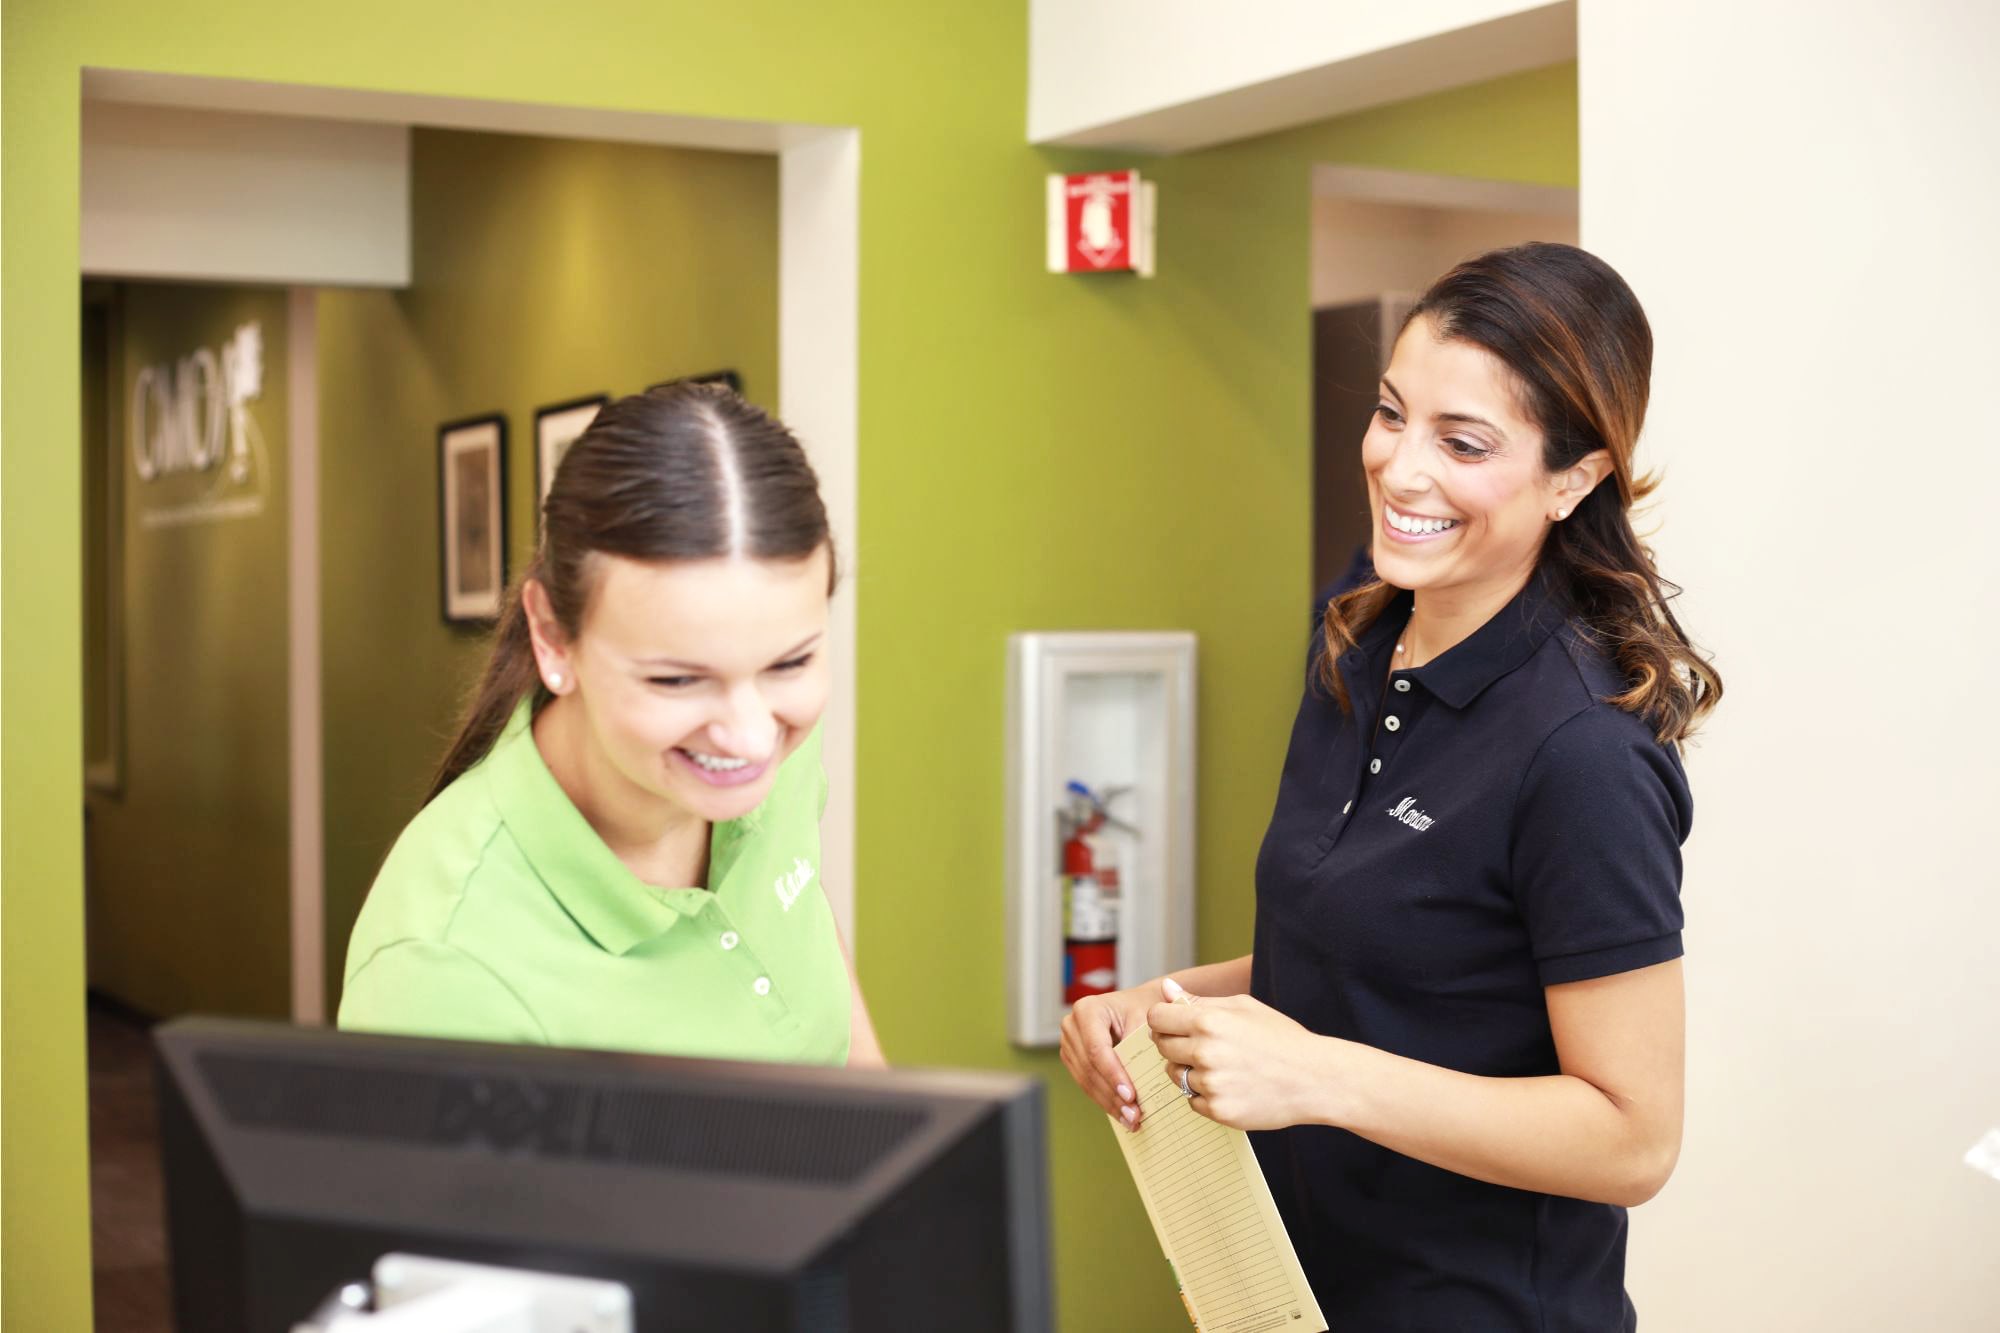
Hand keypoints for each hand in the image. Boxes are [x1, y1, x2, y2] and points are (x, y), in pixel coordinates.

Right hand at [1059, 978, 1163, 1129]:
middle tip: (1134, 1115)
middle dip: (1112, 1095)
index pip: (1097, 1049)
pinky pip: (1086, 1084)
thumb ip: (1146, 1039)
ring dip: (1109, 1103)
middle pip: (1089, 1068)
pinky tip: (1122, 1114)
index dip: (1112, 1075)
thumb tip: (1150, 1067)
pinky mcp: (1074, 1059)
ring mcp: (1070, 1043)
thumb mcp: (1149, 1016)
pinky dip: (1105, 1100)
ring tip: (1131, 1120)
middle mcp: (1072, 1025)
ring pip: (1086, 1081)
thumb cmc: (1146, 1007)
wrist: (1140, 1003)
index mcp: (1088, 1009)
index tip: (1130, 1095)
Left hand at [1147, 988, 1338, 1131]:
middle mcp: (1205, 1053)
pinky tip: (1232, 1086)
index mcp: (1209, 1021)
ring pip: (1176, 1076)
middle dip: (1176, 1045)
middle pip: (1162, 1047)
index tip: (1177, 1024)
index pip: (1156, 1018)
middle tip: (1205, 1046)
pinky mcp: (1219, 1111)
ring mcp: (1211, 1085)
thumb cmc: (1280, 1038)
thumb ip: (1199, 1000)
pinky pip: (1193, 1101)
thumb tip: (1166, 989)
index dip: (1164, 1020)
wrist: (1315, 1078)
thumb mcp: (1243, 1007)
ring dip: (1190, 1071)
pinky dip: (1206, 1095)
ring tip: (1223, 1067)